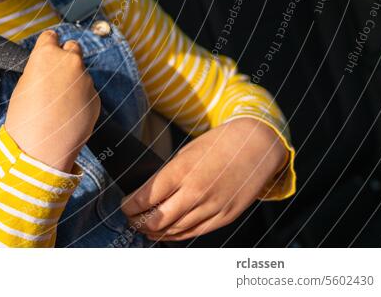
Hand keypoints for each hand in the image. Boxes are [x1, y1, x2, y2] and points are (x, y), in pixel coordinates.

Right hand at [4, 29, 100, 172]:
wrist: (40, 150)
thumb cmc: (24, 119)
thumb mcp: (23, 85)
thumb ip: (39, 69)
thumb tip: (48, 69)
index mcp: (47, 54)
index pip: (51, 36)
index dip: (48, 46)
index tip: (48, 52)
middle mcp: (70, 62)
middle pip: (73, 48)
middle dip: (66, 58)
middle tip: (56, 76)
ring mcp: (86, 80)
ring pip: (81, 73)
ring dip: (74, 82)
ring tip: (59, 103)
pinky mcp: (96, 98)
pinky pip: (88, 92)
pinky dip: (81, 99)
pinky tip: (69, 114)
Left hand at [121, 117, 288, 240]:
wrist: (256, 145)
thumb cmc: (218, 145)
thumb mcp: (186, 153)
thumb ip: (168, 175)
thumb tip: (147, 194)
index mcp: (181, 171)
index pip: (146, 198)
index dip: (130, 206)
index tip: (124, 205)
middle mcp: (196, 192)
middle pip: (157, 220)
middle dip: (138, 222)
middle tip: (130, 219)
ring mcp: (212, 207)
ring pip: (175, 230)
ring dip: (155, 232)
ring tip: (145, 228)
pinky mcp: (225, 217)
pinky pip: (195, 233)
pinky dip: (177, 235)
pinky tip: (167, 232)